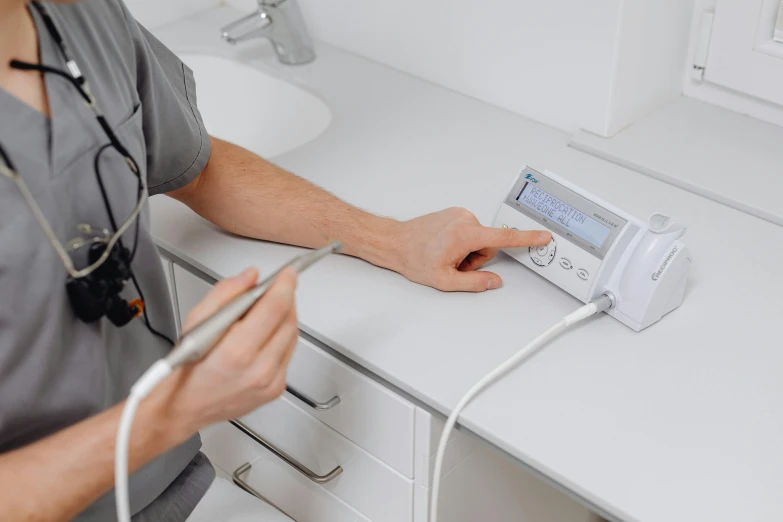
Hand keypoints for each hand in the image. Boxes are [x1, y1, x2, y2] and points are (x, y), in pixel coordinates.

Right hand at [152, 267, 298, 438]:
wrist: (183, 406)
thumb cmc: (186, 368)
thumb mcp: (196, 320)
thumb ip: (226, 293)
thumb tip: (250, 277)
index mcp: (236, 353)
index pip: (274, 308)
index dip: (284, 285)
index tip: (287, 274)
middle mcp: (258, 370)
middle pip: (288, 320)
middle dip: (285, 298)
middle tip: (274, 288)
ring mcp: (270, 382)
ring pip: (292, 336)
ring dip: (284, 317)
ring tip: (266, 311)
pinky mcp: (276, 388)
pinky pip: (288, 353)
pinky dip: (281, 338)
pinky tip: (264, 335)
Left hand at [394, 207, 550, 291]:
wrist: (396, 242)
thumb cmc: (414, 258)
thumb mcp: (445, 280)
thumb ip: (474, 283)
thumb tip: (494, 281)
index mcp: (465, 234)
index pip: (504, 238)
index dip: (527, 238)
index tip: (543, 235)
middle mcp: (465, 219)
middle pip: (488, 245)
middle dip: (475, 259)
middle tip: (454, 264)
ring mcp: (459, 214)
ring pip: (479, 239)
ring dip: (467, 251)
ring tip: (446, 255)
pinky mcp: (455, 214)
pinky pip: (469, 232)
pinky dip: (461, 242)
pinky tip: (444, 247)